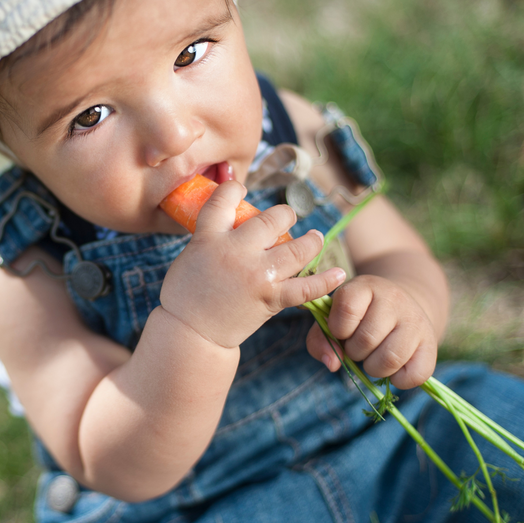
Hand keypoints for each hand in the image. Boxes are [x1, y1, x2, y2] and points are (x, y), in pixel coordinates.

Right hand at [160, 180, 346, 348]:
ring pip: (297, 248)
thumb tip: (233, 222)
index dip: (235, 189)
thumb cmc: (184, 295)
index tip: (241, 190)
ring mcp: (256, 274)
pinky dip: (326, 281)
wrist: (189, 332)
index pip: (225, 199)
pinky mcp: (270, 298)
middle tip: (286, 218)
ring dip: (311, 240)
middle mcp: (235, 251)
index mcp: (209, 237)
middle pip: (272, 219)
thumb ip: (211, 238)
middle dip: (283, 215)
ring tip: (315, 237)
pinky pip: (306, 288)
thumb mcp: (190, 256)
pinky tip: (339, 273)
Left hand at [305, 275, 436, 388]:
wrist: (402, 305)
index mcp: (364, 286)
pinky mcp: (431, 342)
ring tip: (373, 357)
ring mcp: (415, 320)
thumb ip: (320, 339)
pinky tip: (393, 367)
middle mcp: (394, 298)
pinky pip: (414, 374)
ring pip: (390, 359)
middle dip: (354, 352)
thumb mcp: (335, 318)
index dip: (338, 329)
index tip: (341, 330)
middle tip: (358, 346)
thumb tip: (333, 364)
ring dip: (374, 367)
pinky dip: (398, 379)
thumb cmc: (359, 317)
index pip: (347, 309)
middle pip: (366, 339)